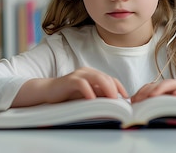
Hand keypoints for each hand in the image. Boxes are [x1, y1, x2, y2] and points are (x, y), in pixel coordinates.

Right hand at [12, 67, 127, 106]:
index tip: (126, 98)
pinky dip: (88, 91)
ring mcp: (79, 75)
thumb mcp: (86, 96)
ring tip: (111, 99)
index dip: (120, 87)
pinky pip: (82, 83)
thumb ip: (98, 96)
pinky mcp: (70, 80)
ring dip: (106, 88)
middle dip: (115, 89)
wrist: (48, 92)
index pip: (111, 79)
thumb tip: (114, 103)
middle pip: (106, 78)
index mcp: (93, 74)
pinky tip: (92, 99)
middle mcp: (87, 72)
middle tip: (120, 101)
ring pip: (97, 78)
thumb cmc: (68, 95)